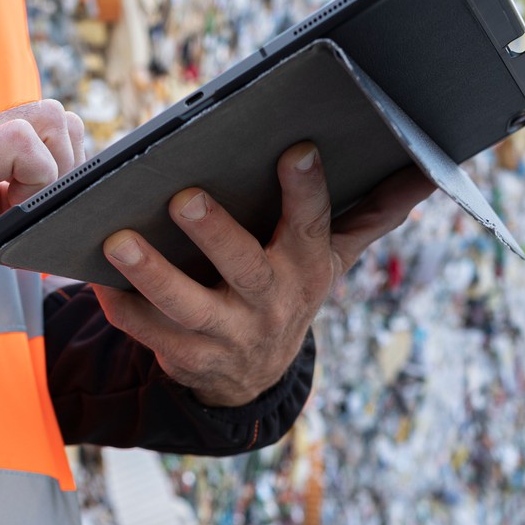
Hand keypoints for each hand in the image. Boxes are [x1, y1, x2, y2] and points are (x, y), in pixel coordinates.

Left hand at [95, 142, 437, 407]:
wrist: (257, 376)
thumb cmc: (290, 288)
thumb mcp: (334, 256)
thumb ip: (374, 211)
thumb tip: (430, 169)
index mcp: (306, 266)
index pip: (312, 223)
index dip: (306, 189)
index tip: (296, 149)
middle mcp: (269, 301)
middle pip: (244, 267)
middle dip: (214, 233)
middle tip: (183, 196)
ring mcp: (225, 334)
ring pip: (184, 306)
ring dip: (150, 274)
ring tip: (115, 239)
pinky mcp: (185, 356)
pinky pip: (146, 332)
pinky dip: (120, 306)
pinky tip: (93, 276)